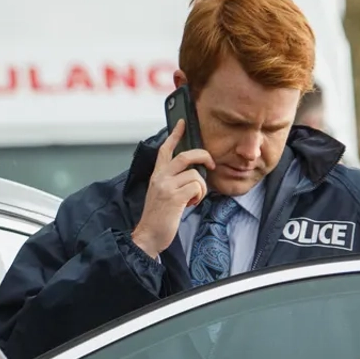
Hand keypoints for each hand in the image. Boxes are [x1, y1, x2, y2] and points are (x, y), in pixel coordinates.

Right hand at [131, 119, 213, 257]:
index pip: (165, 149)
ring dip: (201, 187)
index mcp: (157, 175)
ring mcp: (166, 186)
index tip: (182, 122)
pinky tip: (191, 204)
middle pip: (186, 155)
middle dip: (203, 156)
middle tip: (211, 163)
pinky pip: (197, 187)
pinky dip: (199, 195)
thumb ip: (171, 181)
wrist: (148, 236)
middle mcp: (160, 177)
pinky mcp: (174, 197)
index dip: (175, 134)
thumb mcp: (160, 194)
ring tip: (194, 199)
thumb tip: (193, 175)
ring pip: (196, 174)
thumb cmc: (157, 217)